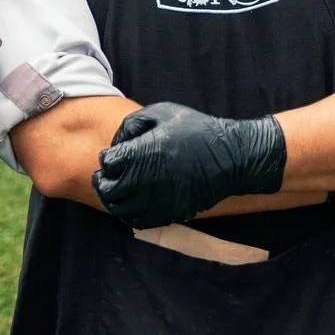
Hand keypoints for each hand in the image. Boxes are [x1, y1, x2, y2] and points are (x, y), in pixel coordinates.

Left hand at [93, 101, 286, 226]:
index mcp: (141, 153)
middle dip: (104, 182)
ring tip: (120, 191)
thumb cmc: (196, 129)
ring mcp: (158, 200)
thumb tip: (117, 142)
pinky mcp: (171, 213)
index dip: (107, 160)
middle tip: (108, 177)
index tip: (113, 157)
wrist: (229, 156)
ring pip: (121, 210)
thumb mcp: (161, 112)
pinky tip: (135, 204)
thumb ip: (132, 123)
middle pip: (109, 191)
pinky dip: (131, 215)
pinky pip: (140, 222)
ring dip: (116, 200)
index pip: (108, 164)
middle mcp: (145, 180)